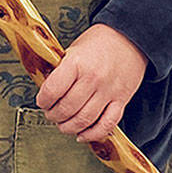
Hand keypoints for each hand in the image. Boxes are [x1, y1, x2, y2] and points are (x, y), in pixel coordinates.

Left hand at [35, 23, 148, 143]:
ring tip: (62, 125)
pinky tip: (82, 135)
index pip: (53, 89)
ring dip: (69, 127)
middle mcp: (93, 78)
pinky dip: (93, 134)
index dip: (43, 100)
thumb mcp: (74, 49)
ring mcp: (109, 91)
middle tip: (50, 114)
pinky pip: (107, 125)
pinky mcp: (122, 101)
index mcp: (77, 63)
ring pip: (84, 120)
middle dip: (54, 115)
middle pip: (67, 108)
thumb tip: (47, 91)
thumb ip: (62, 70)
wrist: (129, 38)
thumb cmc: (98, 42)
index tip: (41, 101)